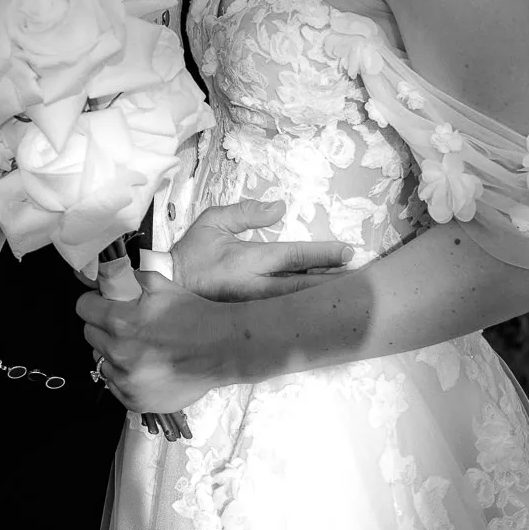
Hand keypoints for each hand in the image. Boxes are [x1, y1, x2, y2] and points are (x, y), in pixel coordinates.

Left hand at [79, 270, 239, 413]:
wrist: (221, 348)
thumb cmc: (193, 314)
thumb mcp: (162, 285)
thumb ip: (134, 278)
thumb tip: (117, 276)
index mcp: (120, 322)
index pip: (83, 309)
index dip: (93, 303)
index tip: (101, 303)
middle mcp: (118, 353)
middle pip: (89, 335)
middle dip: (102, 326)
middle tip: (123, 324)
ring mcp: (126, 381)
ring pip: (101, 362)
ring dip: (113, 353)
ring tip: (137, 348)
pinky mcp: (135, 401)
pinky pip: (115, 385)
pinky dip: (124, 376)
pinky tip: (144, 367)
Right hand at [170, 199, 351, 300]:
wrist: (167, 289)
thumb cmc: (192, 253)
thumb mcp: (213, 221)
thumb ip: (246, 212)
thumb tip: (280, 206)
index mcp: (247, 259)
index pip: (293, 255)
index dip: (322, 254)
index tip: (347, 252)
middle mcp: (253, 287)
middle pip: (303, 288)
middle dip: (332, 284)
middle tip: (361, 280)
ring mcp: (252, 310)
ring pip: (295, 306)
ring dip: (321, 301)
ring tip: (348, 296)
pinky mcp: (248, 323)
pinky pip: (281, 318)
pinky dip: (302, 314)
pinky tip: (318, 312)